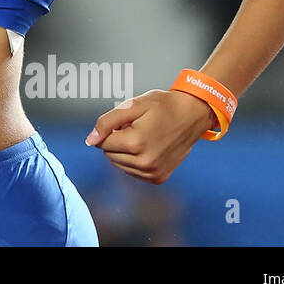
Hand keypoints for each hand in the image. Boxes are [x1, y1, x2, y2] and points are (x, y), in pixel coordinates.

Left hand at [84, 89, 214, 183]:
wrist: (193, 114)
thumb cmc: (163, 106)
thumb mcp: (133, 105)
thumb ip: (107, 122)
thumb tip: (90, 141)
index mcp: (136, 143)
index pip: (103, 142)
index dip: (111, 129)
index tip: (127, 122)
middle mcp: (144, 162)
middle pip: (109, 154)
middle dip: (117, 140)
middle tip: (137, 128)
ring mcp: (152, 173)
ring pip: (119, 164)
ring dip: (125, 151)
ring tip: (145, 136)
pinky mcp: (158, 178)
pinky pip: (132, 171)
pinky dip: (134, 160)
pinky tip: (149, 147)